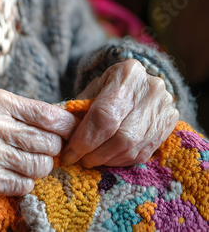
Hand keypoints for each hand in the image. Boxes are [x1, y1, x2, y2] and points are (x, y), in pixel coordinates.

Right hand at [0, 89, 78, 197]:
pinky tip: (8, 176)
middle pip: (50, 144)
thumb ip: (10, 109)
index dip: (66, 127)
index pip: (51, 116)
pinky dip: (20, 184)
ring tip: (21, 163)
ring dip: (36, 169)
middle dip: (51, 150)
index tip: (67, 133)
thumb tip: (50, 119)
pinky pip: (21, 186)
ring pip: (39, 167)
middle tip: (40, 150)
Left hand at [61, 59, 178, 167]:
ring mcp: (165, 107)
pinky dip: (121, 160)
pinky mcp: (170, 124)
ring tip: (91, 160)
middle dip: (95, 153)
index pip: (104, 116)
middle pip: (120, 136)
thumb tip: (64, 138)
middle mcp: (151, 89)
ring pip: (132, 147)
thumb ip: (80, 110)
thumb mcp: (92, 90)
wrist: (139, 82)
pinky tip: (108, 159)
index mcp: (128, 74)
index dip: (84, 139)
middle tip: (79, 160)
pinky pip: (143, 153)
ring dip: (107, 160)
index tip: (69, 153)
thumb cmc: (108, 87)